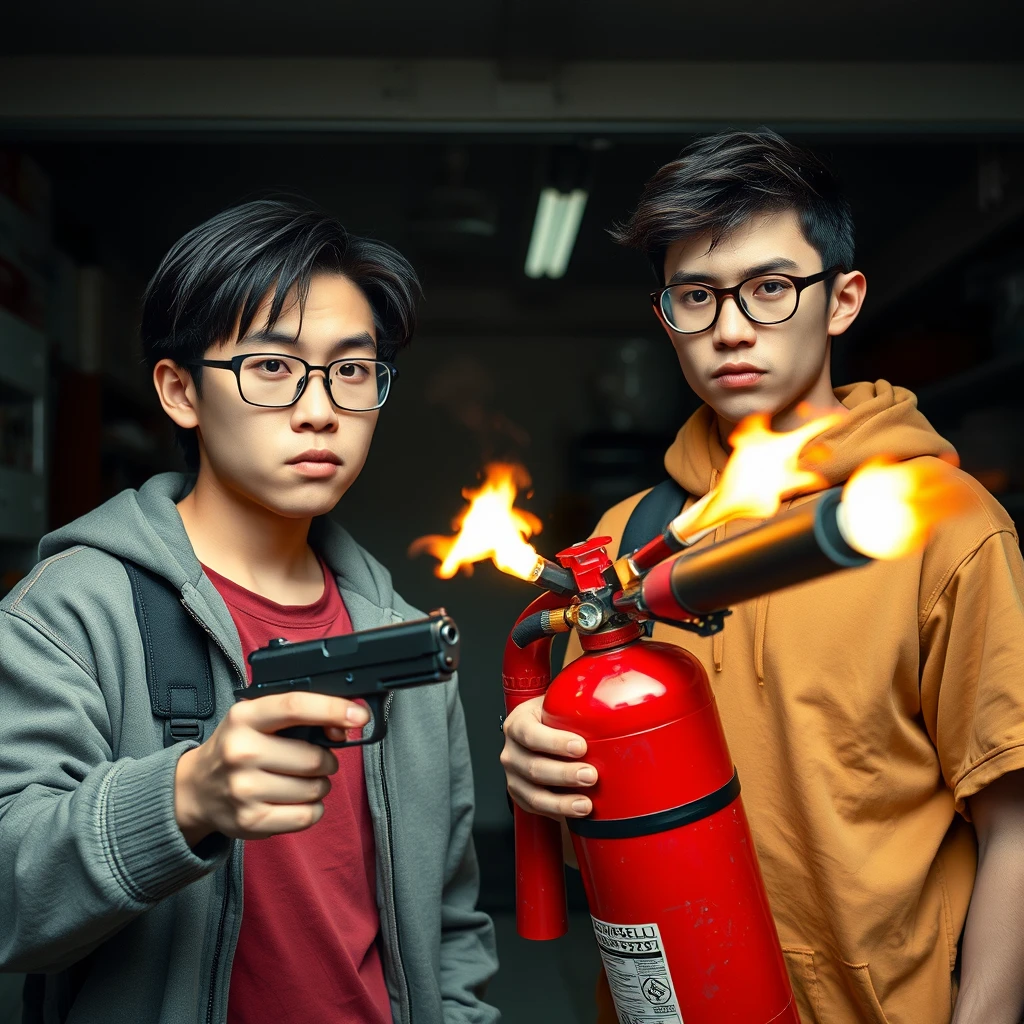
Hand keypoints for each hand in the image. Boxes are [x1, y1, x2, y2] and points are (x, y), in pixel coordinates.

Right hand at [173, 692, 369, 846]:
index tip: (359, 715)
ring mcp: (244, 789)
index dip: (333, 709)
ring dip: (320, 785)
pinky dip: (313, 809)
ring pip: (315, 789)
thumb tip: (345, 725)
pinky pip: (307, 816)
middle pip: (314, 757)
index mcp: (245, 717)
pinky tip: (296, 800)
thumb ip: (299, 717)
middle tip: (315, 760)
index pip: (295, 707)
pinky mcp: (251, 821)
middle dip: (327, 760)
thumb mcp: (258, 720)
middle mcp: (241, 752)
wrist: (196, 789)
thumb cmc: (239, 747)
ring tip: (300, 780)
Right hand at [500, 695, 597, 820]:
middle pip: (533, 767)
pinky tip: (574, 811)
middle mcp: (512, 751)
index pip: (530, 734)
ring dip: (562, 801)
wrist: (539, 733)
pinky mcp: (520, 794)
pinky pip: (536, 808)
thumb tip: (612, 696)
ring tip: (585, 803)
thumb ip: (577, 704)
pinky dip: (557, 811)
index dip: (554, 742)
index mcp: (518, 724)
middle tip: (590, 775)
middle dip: (565, 774)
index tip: (581, 746)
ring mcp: (513, 775)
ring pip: (534, 794)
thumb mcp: (557, 704)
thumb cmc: (550, 718)